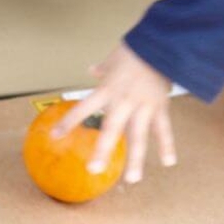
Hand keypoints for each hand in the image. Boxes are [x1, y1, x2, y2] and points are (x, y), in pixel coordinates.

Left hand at [52, 43, 176, 183]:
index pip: (84, 108)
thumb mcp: (114, 57)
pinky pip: (163, 129)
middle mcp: (124, 101)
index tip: (55, 136)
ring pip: (138, 136)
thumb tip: (91, 69)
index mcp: (108, 89)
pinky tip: (168, 162)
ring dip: (136, 159)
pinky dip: (167, 146)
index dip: (70, 122)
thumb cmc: (135, 49)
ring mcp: (143, 106)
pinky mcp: (160, 107)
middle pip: (111, 129)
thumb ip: (102, 68)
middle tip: (94, 169)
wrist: (161, 44)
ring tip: (131, 179)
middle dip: (103, 150)